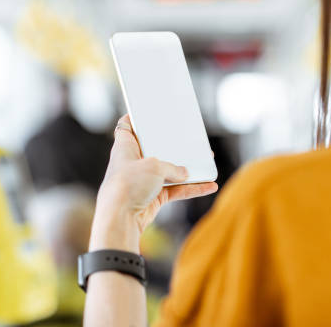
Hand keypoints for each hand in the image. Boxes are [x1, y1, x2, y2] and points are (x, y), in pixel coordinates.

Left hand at [90, 114, 217, 252]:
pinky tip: (209, 186)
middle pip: (155, 149)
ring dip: (188, 169)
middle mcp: (134, 163)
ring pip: (169, 171)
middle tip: (188, 138)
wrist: (121, 218)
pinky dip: (192, 189)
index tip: (146, 113)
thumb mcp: (154, 166)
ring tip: (206, 162)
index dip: (135, 119)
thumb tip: (184, 173)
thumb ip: (172, 167)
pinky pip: (176, 190)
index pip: (126, 128)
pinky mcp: (153, 197)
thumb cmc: (128, 185)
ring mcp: (144, 181)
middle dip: (173, 146)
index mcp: (126, 148)